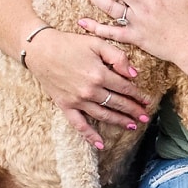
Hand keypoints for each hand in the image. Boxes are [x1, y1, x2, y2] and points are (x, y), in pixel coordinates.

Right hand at [23, 27, 152, 149]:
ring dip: (119, 122)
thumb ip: (117, 57)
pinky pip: (79, 125)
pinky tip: (100, 145)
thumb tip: (133, 74)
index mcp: (100, 74)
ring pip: (104, 115)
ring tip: (132, 126)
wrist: (40, 49)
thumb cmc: (69, 43)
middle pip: (117, 103)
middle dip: (134, 111)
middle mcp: (90, 91)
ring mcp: (77, 100)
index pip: (125, 88)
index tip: (147, 101)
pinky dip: (89, 136)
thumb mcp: (97, 43)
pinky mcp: (65, 106)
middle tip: (146, 117)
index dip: (138, 95)